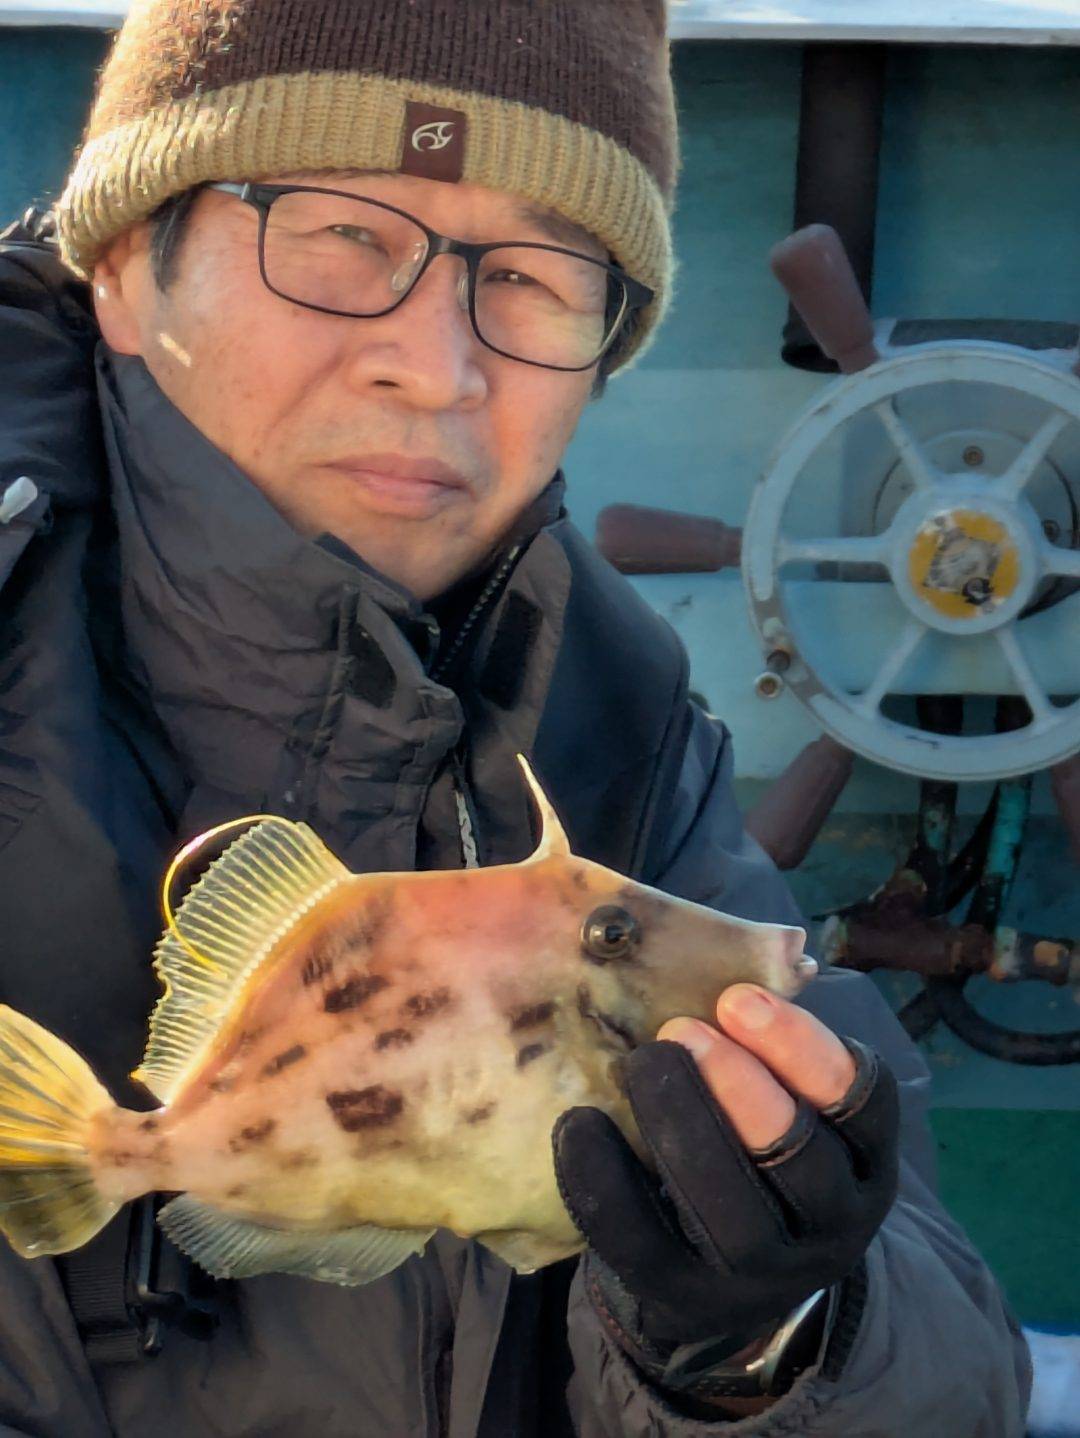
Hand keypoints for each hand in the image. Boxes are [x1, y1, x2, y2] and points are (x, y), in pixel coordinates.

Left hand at [552, 983, 898, 1380]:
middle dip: (741, 1088)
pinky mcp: (691, 1300)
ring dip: (685, 1129)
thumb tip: (709, 957)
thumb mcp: (790, 1105)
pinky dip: (607, 1183)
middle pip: (800, 1159)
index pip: (862, 1101)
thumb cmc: (759, 1156)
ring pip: (736, 1213)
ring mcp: (766, 1272)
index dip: (803, 1047)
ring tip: (641, 1062)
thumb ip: (765, 1050)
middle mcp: (832, 1221)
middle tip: (682, 1029)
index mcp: (863, 1158)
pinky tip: (577, 1126)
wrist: (731, 1279)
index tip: (739, 997)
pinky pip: (647, 1247)